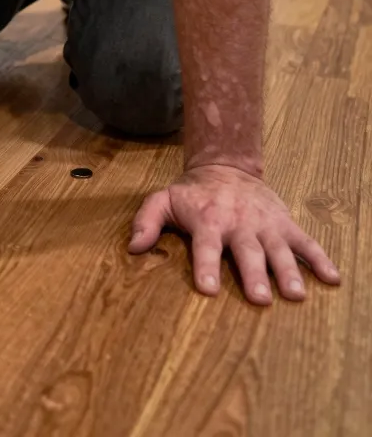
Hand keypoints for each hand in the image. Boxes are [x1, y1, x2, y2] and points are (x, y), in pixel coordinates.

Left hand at [128, 164, 340, 304]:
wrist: (226, 166)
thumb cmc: (192, 193)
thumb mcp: (163, 200)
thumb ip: (146, 221)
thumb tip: (133, 248)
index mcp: (208, 221)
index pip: (205, 247)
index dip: (205, 267)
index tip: (207, 289)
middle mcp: (239, 224)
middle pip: (247, 252)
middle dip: (253, 274)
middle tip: (260, 298)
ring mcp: (265, 224)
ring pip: (278, 250)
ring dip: (288, 271)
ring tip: (295, 294)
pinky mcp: (284, 223)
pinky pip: (305, 242)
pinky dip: (320, 259)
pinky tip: (332, 278)